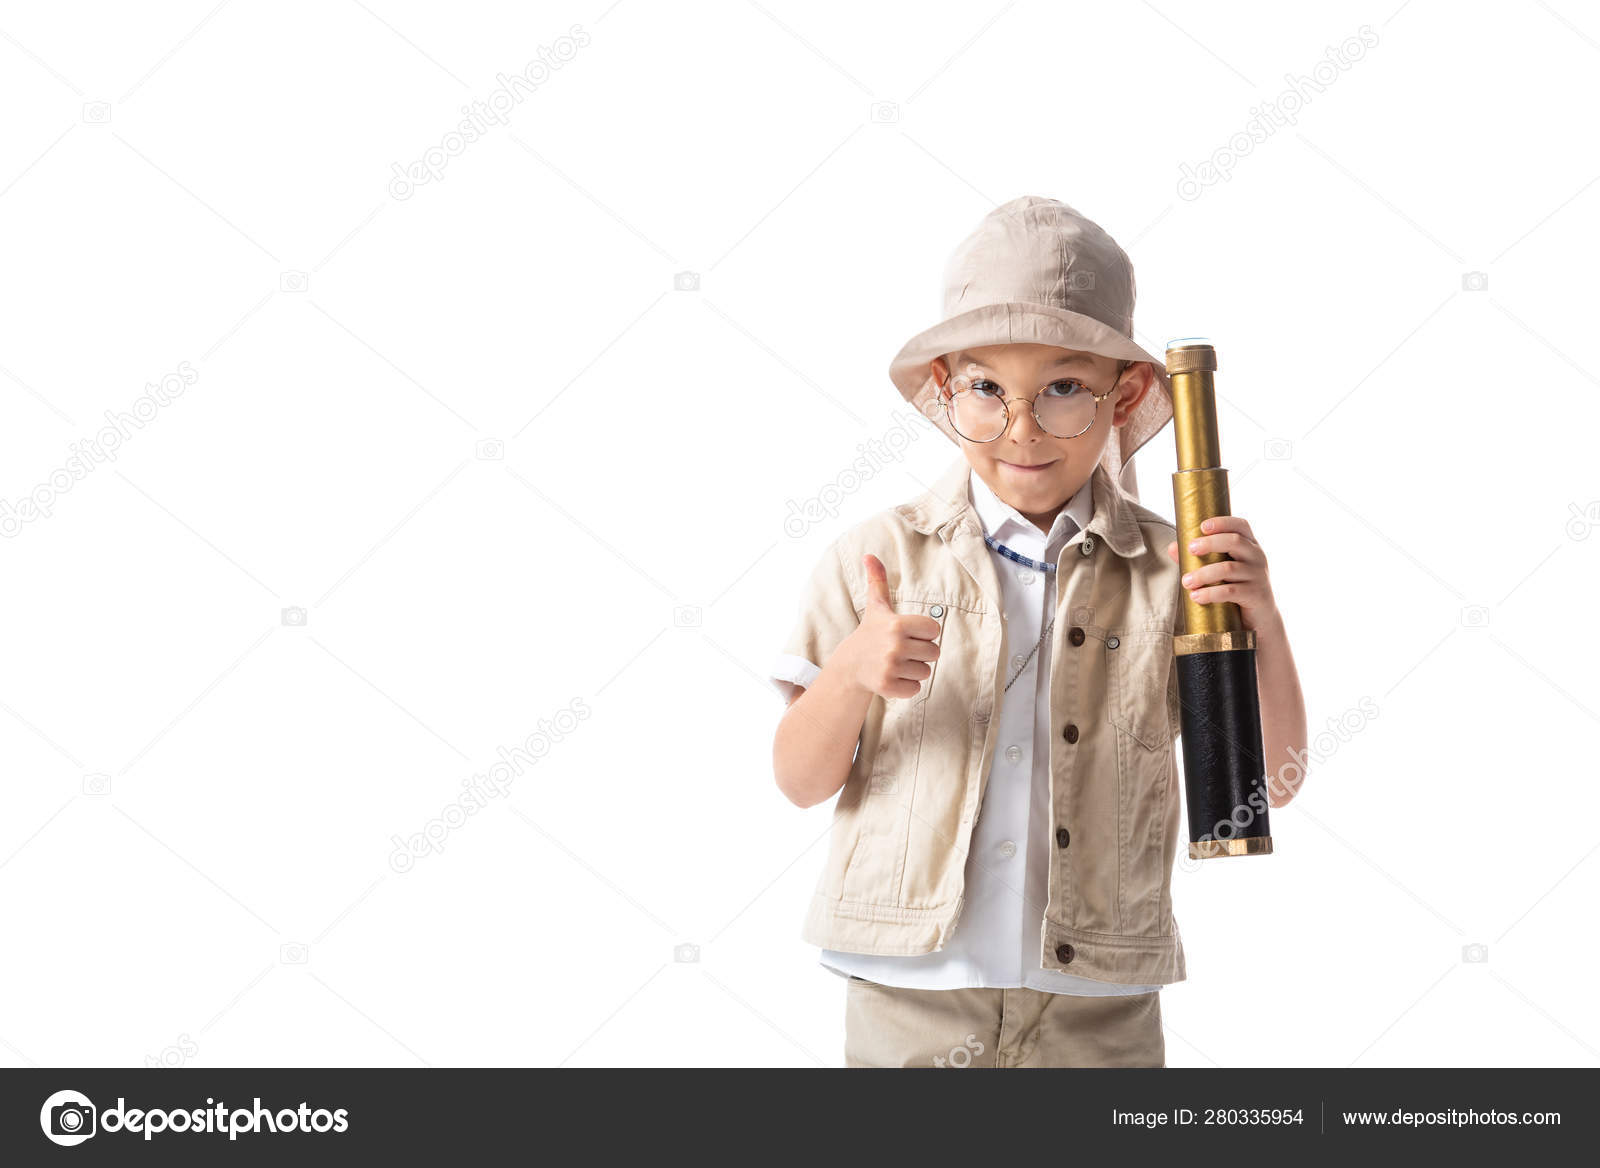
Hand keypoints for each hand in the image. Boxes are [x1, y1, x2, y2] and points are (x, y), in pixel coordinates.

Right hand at [841, 554, 942, 699]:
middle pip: (934, 653)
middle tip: (901, 650)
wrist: (850, 665)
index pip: (934, 631)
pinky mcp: (887, 687)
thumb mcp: (876, 606)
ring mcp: (890, 667)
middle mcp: (894, 646)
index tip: (907, 633)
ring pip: (926, 672)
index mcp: (897, 624)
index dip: (924, 633)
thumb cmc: (871, 632)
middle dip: (921, 653)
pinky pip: (915, 689)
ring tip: (896, 663)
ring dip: (914, 670)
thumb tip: (869, 555)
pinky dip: (907, 686)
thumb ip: (878, 580)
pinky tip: (892, 677)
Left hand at [1165, 516, 1278, 631]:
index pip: (1240, 526)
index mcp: (1249, 545)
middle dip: (1209, 543)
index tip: (1202, 526)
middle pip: (1234, 541)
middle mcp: (1256, 557)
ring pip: (1228, 568)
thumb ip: (1197, 558)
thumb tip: (1172, 547)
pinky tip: (1196, 596)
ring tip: (1185, 581)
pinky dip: (1210, 593)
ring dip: (1203, 574)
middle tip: (1189, 549)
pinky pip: (1231, 591)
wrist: (1260, 617)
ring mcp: (1258, 575)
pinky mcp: (1256, 594)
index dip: (1222, 522)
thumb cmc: (1236, 587)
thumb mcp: (1220, 570)